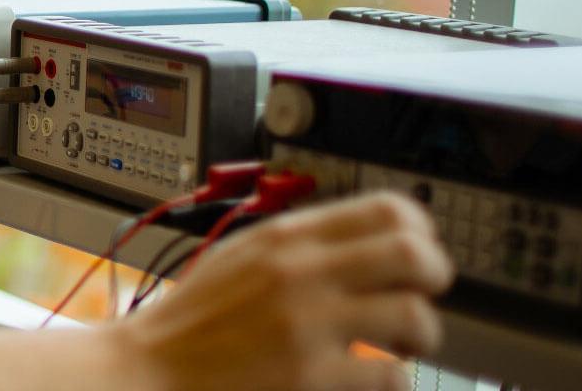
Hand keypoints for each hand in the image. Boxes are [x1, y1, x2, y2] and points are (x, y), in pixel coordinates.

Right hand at [112, 193, 454, 390]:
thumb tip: (362, 241)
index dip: (419, 232)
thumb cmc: (189, 323)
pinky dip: (391, 381)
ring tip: (399, 346)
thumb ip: (297, 246)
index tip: (415, 254)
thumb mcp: (240, 259)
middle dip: (434, 280)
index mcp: (285, 236)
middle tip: (421, 297)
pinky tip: (370, 379)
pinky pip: (390, 377)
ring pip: (415, 317)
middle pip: (414, 255)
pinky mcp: (311, 377)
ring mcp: (309, 325)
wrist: (147, 370)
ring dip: (419, 336)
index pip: (387, 209)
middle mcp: (302, 273)